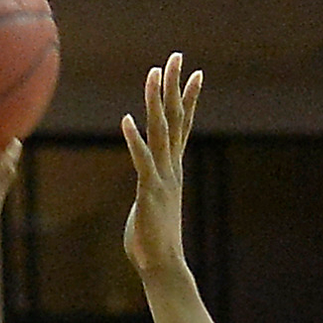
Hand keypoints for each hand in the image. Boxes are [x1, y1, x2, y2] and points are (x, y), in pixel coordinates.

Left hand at [122, 53, 200, 280]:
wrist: (163, 265)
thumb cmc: (154, 241)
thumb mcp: (152, 205)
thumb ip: (150, 190)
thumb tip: (146, 190)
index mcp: (174, 169)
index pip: (183, 126)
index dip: (188, 99)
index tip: (196, 73)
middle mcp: (172, 168)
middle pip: (175, 119)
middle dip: (175, 87)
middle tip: (177, 57)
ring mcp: (163, 178)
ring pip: (161, 132)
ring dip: (156, 102)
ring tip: (155, 75)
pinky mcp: (149, 191)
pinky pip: (142, 160)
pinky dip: (135, 140)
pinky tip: (127, 120)